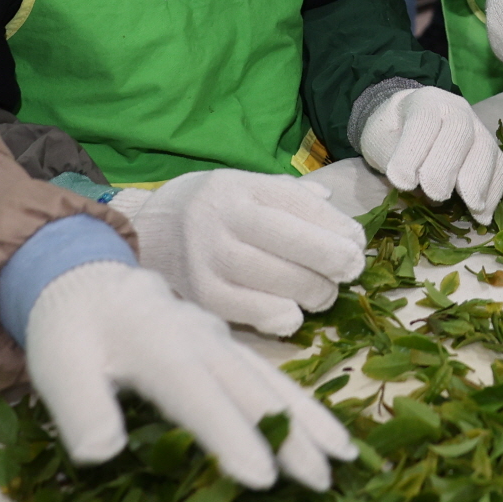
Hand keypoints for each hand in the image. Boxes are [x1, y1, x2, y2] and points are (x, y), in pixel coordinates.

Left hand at [23, 260, 358, 485]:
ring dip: (311, 417)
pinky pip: (271, 375)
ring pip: (273, 380)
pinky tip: (326, 430)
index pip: (200, 397)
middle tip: (325, 478)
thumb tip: (99, 452)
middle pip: (253, 389)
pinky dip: (304, 403)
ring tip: (346, 454)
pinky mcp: (229, 348)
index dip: (231, 436)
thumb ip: (79, 408)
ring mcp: (220, 342)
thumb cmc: (71, 332)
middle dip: (291, 433)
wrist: (88, 281)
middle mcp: (201, 342)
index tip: (262, 479)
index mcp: (160, 349)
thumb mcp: (58, 368)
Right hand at [122, 168, 366, 337]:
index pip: (297, 205)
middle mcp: (223, 221)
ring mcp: (209, 260)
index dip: (336, 228)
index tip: (358, 242)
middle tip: (350, 271)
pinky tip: (293, 315)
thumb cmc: (209, 208)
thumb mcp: (243, 185)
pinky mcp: (200, 295)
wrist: (144, 233)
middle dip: (333, 261)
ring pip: (275, 279)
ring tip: (324, 293)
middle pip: (291, 243)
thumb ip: (288, 195)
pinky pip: (249, 311)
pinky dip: (280, 316)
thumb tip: (333, 207)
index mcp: (239, 188)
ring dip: (313, 291)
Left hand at [358, 83, 502, 216]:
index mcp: (424, 101)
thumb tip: (414, 185)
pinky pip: (500, 166)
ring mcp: (477, 127)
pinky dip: (494, 191)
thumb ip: (393, 158)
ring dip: (479, 181)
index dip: (414, 152)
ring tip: (471, 207)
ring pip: (486, 148)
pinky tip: (483, 215)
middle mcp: (455, 109)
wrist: (406, 124)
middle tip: (435, 194)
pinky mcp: (489, 148)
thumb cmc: (392, 135)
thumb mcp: (380, 141)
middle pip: (460, 131)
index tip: (402, 182)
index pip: (423, 121)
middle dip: (448, 167)